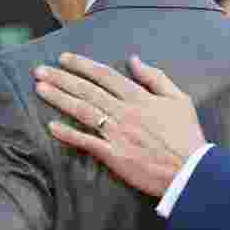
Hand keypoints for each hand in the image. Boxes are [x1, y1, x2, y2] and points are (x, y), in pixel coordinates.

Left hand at [34, 53, 207, 197]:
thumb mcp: (179, 99)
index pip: (105, 76)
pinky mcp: (114, 155)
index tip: (64, 58)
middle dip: (61, 78)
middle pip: (88, 90)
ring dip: (59, 99)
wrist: (190, 170)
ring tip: (40, 89)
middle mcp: (125, 112)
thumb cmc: (186, 135)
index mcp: (140, 97)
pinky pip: (87, 142)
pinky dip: (68, 134)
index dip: (82, 65)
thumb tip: (134, 59)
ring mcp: (118, 134)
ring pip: (84, 111)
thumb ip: (155, 78)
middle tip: (39, 70)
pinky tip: (51, 126)